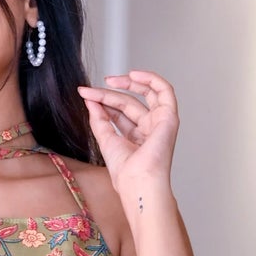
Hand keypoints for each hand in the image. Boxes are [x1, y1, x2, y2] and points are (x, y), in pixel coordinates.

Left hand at [77, 69, 178, 201]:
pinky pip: (164, 90)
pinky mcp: (169, 116)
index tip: (85, 95)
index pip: (119, 112)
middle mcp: (149, 129)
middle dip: (109, 94)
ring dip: (127, 83)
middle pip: (129, 102)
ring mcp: (160, 122)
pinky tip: (133, 74)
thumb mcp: (105, 139)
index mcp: (136, 137)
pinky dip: (151, 78)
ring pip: (144, 94)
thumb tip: (89, 99)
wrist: (137, 181)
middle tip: (90, 90)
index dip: (103, 101)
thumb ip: (98, 118)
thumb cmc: (125, 172)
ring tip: (108, 80)